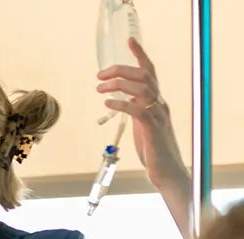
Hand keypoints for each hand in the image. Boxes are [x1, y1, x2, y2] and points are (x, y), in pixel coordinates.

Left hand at [97, 37, 188, 193]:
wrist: (165, 171)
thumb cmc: (152, 148)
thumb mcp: (141, 123)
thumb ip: (134, 108)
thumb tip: (120, 97)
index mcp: (156, 101)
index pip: (150, 72)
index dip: (140, 55)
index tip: (130, 40)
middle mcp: (160, 104)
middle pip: (144, 75)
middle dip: (121, 70)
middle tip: (99, 75)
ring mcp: (158, 116)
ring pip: (142, 88)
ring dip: (118, 85)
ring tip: (99, 89)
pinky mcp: (153, 129)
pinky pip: (139, 110)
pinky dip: (122, 102)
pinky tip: (108, 102)